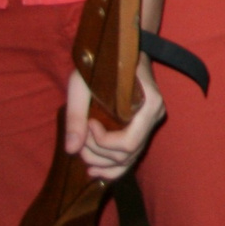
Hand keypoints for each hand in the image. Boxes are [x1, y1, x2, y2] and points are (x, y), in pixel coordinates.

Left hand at [63, 59, 165, 181]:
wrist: (121, 53)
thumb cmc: (102, 63)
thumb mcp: (82, 84)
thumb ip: (75, 116)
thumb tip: (71, 149)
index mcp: (149, 104)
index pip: (129, 142)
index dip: (102, 141)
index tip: (89, 123)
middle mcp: (154, 118)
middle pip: (127, 154)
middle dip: (97, 153)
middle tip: (79, 139)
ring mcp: (149, 125)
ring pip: (128, 160)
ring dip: (101, 164)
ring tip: (81, 155)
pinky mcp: (142, 130)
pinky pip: (131, 159)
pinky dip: (113, 170)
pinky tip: (95, 172)